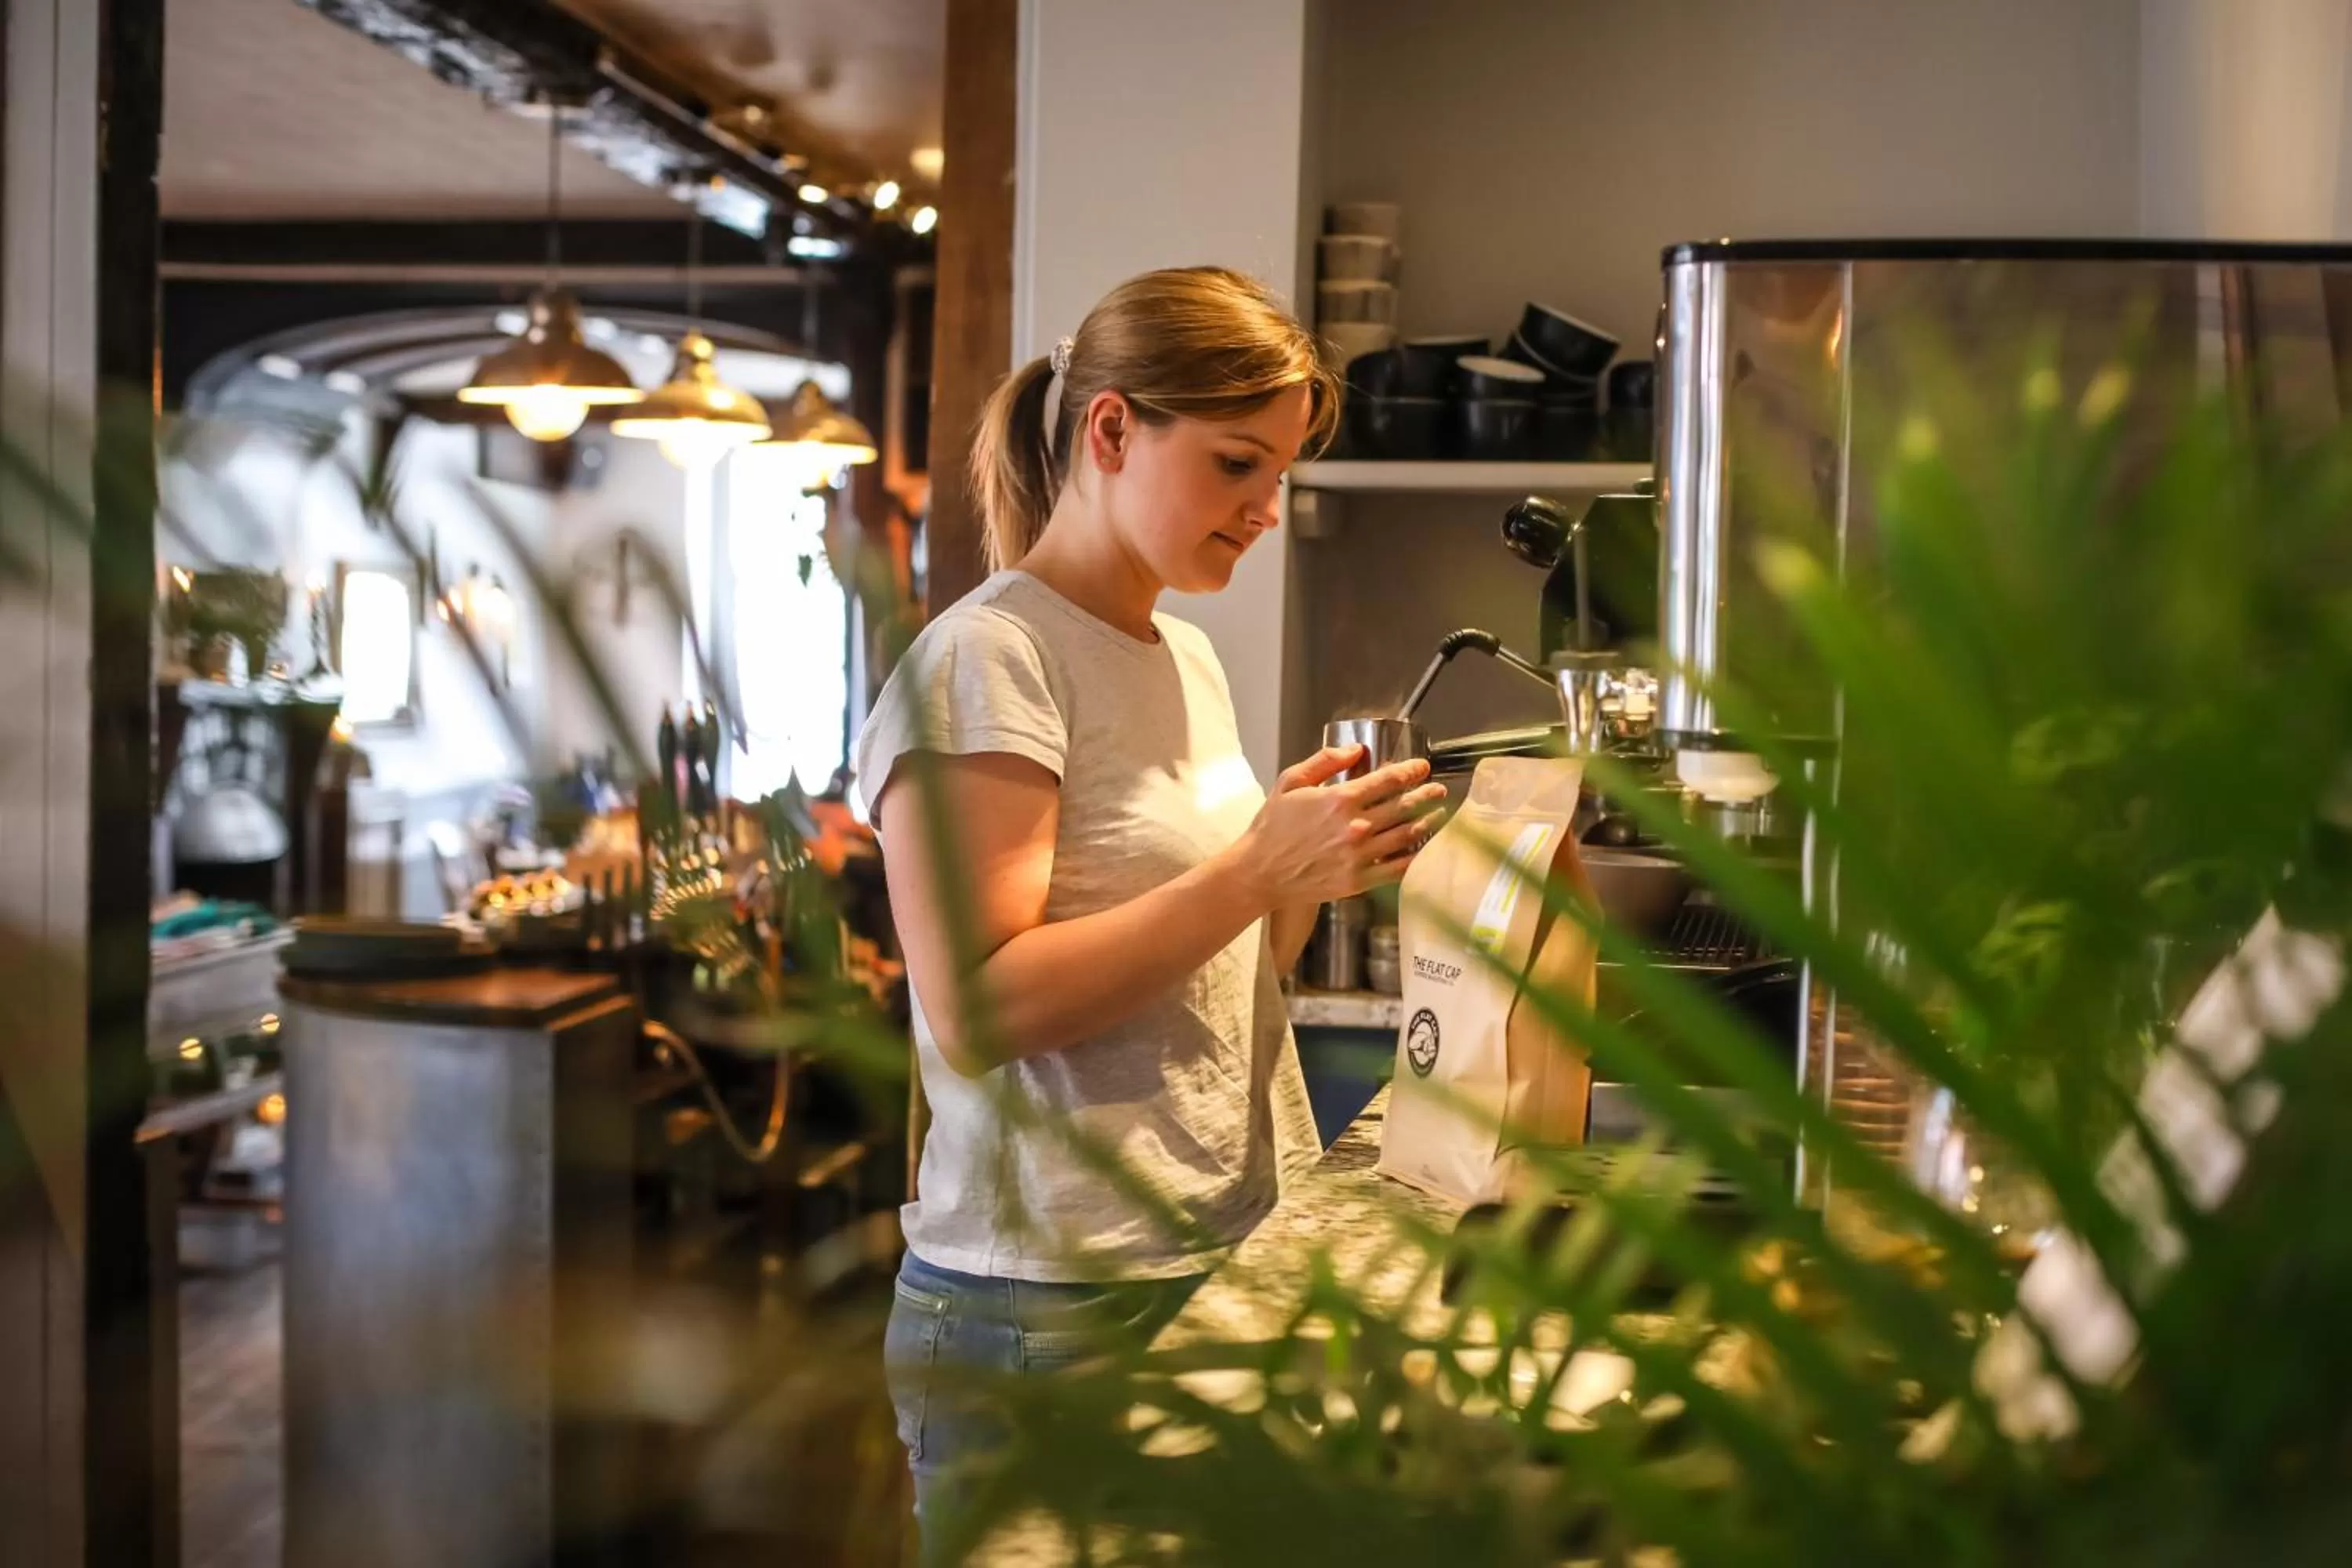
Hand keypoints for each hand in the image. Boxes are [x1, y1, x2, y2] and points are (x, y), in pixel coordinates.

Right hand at [1228, 746, 1449, 906]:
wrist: (1259, 872)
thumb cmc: (1272, 827)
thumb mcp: (1290, 782)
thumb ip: (1324, 761)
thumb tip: (1356, 749)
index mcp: (1340, 799)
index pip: (1388, 780)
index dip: (1410, 771)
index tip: (1422, 767)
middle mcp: (1355, 826)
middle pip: (1403, 807)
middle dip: (1425, 795)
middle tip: (1437, 790)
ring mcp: (1359, 856)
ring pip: (1405, 836)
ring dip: (1425, 823)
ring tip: (1437, 815)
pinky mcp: (1358, 880)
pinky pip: (1396, 869)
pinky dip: (1414, 857)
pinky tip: (1422, 849)